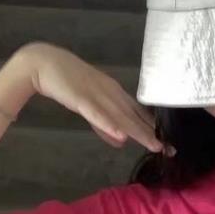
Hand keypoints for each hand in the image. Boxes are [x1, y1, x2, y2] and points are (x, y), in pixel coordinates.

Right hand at [17, 42, 173, 151]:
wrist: (43, 63)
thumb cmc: (67, 83)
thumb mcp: (90, 107)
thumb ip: (104, 124)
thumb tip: (121, 142)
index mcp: (115, 94)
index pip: (138, 114)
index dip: (153, 129)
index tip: (169, 143)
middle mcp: (111, 94)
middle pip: (134, 118)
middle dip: (153, 134)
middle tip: (171, 150)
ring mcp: (97, 96)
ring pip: (121, 118)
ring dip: (138, 132)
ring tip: (155, 146)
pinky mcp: (81, 99)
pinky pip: (97, 114)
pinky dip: (109, 125)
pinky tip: (122, 136)